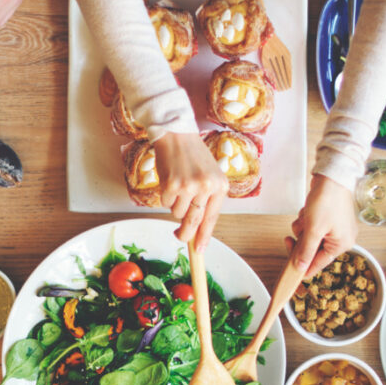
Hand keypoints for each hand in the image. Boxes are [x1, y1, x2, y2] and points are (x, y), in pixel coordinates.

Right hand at [154, 132, 226, 251]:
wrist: (176, 134)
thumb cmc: (192, 156)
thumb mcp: (209, 176)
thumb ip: (206, 200)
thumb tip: (197, 230)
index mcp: (220, 186)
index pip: (212, 219)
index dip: (204, 236)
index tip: (200, 250)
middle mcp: (207, 187)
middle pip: (195, 222)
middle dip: (186, 234)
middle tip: (179, 237)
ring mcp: (189, 186)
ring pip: (178, 213)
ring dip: (175, 206)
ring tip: (177, 187)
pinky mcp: (171, 185)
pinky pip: (166, 203)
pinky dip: (165, 197)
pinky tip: (169, 181)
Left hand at [288, 174, 356, 278]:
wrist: (332, 176)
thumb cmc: (328, 200)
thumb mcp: (313, 229)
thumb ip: (306, 251)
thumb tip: (301, 267)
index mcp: (341, 245)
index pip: (318, 264)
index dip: (303, 267)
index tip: (289, 272)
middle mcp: (341, 238)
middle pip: (313, 250)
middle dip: (301, 241)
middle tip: (289, 238)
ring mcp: (336, 228)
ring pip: (310, 238)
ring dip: (302, 229)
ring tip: (304, 217)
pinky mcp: (329, 219)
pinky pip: (313, 227)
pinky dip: (306, 221)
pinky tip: (306, 212)